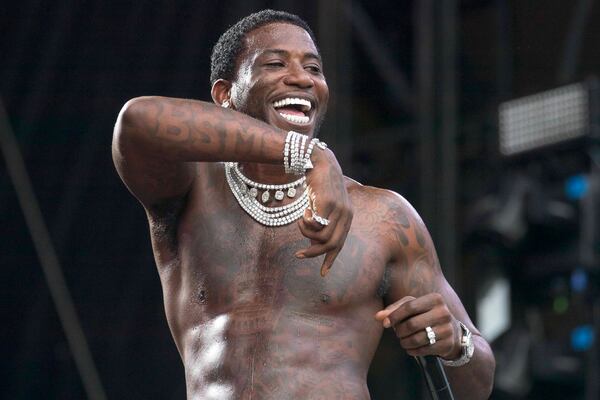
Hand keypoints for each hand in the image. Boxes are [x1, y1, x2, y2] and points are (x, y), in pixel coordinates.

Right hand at [295, 147, 352, 276]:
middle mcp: (346, 214)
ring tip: (300, 222)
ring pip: (321, 236)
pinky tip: (303, 213)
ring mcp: (338, 209)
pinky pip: (315, 224)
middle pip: (331, 244)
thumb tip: (313, 244)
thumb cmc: (318, 184)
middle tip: (299, 255)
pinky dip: (306, 223)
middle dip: (314, 253)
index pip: (340, 244)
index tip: (323, 274)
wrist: (317, 161)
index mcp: (347, 217)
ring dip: (306, 234)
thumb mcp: (321, 206)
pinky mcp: (328, 204)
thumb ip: (321, 224)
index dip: (330, 259)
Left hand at [374, 294, 461, 359]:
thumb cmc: (426, 314)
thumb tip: (378, 317)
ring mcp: (447, 329)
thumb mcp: (413, 306)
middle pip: (412, 324)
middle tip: (397, 333)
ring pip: (417, 339)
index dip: (394, 316)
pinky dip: (412, 350)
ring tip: (402, 341)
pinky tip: (410, 348)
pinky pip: (424, 350)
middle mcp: (443, 312)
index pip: (409, 306)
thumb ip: (394, 309)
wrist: (452, 331)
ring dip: (404, 342)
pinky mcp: (447, 344)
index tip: (385, 323)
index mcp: (435, 299)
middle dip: (399, 331)